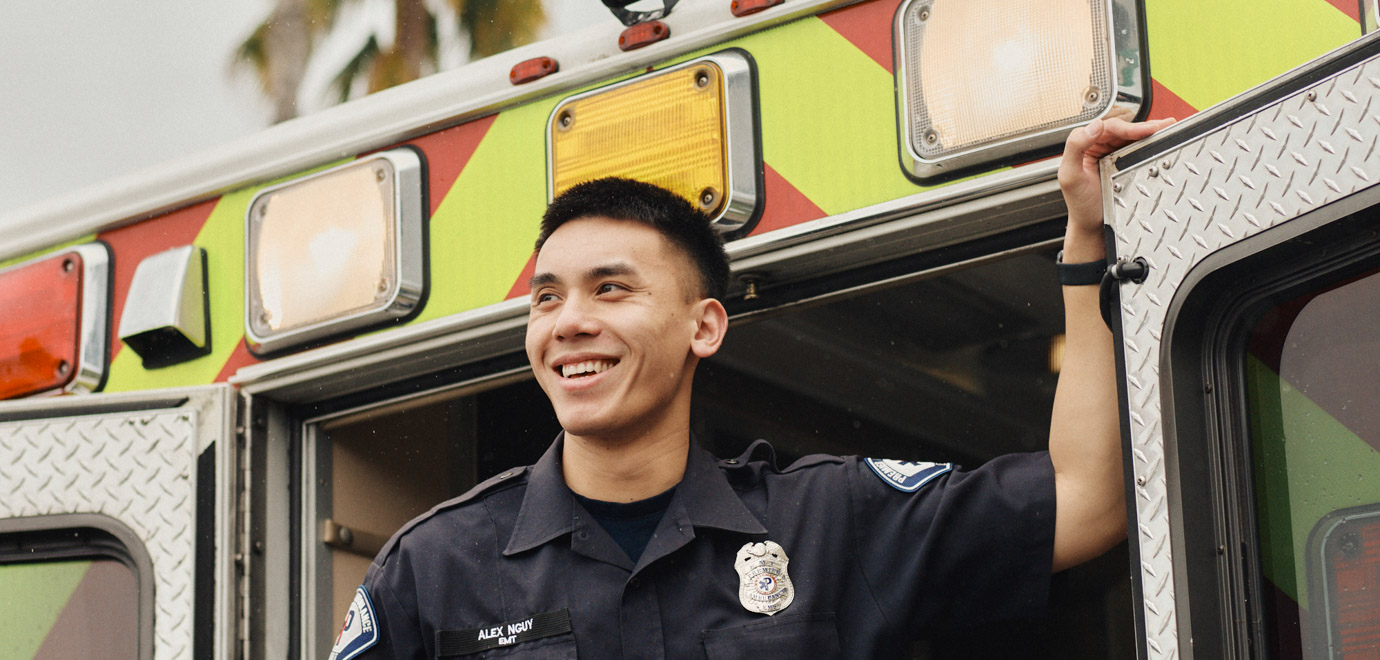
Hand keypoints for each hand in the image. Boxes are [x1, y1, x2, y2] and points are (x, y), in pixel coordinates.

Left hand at [1058, 117, 1176, 240]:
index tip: (1146, 130)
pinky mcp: (1123, 164)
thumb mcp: (1070, 176)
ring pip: (1132, 137)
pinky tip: (1161, 139)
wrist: (1092, 226)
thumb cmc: (1079, 205)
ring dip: (1150, 132)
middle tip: (1163, 126)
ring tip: (1167, 128)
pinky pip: (1137, 149)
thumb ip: (1075, 147)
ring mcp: (1111, 155)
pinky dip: (1149, 143)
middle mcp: (1096, 146)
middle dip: (1144, 127)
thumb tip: (1094, 125)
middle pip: (1123, 130)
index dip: (1128, 127)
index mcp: (1082, 145)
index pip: (1107, 129)